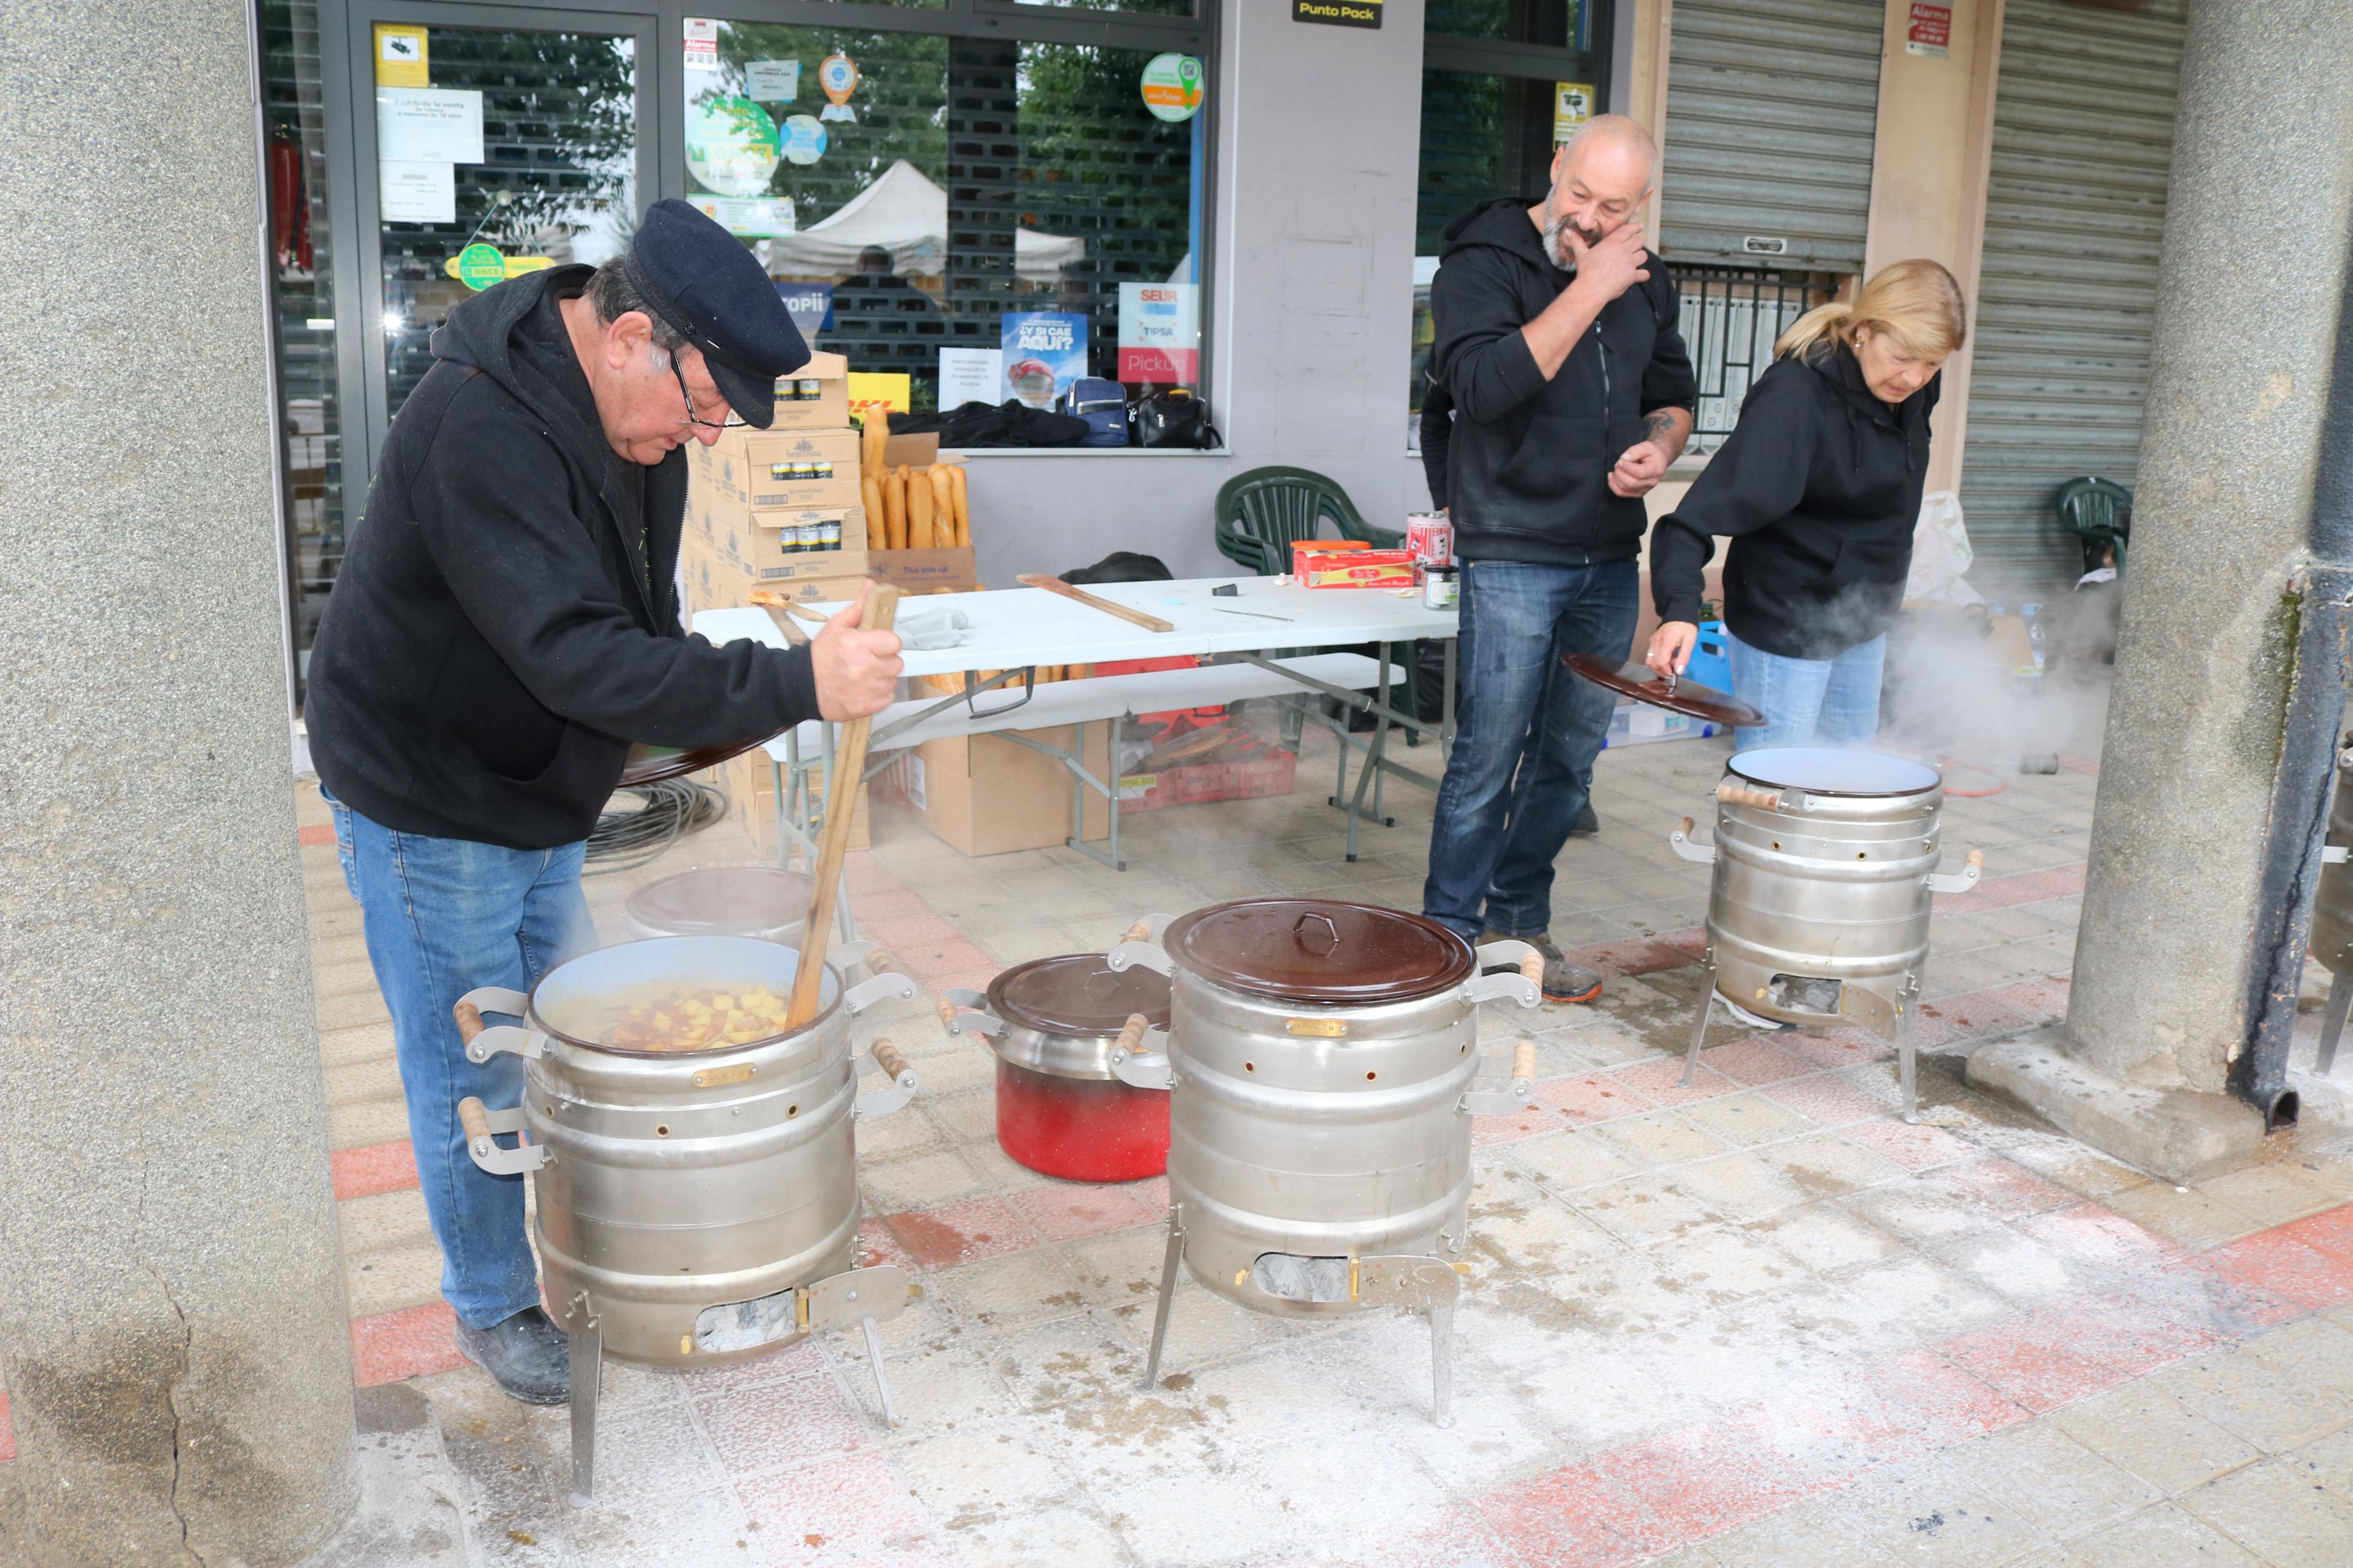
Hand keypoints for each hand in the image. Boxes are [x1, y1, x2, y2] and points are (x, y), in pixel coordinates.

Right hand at [809, 584, 903, 719]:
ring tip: (864, 674)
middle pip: (896, 663)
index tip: (879, 644)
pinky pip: (887, 698)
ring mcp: (864, 689)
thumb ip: (858, 607)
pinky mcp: (864, 706)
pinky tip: (864, 688)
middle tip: (869, 660)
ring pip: (892, 681)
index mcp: (857, 645)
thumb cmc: (820, 657)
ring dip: (882, 678)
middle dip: (886, 660)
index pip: (894, 642)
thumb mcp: (836, 626)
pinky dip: (879, 694)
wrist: (802, 685)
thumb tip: (871, 586)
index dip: (888, 643)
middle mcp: (863, 668)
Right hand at [1564, 221, 1650, 305]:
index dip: (1635, 227)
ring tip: (1635, 261)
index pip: (1628, 230)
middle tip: (1633, 248)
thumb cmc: (1586, 271)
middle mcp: (1623, 250)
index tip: (1639, 227)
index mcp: (1612, 242)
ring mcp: (1629, 263)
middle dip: (1637, 244)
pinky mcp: (1632, 276)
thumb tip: (1567, 232)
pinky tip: (1640, 276)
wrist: (1591, 288)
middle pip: (1638, 242)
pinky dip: (1643, 275)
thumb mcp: (1581, 254)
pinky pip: (1644, 273)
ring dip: (1640, 258)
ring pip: (1643, 255)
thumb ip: (1577, 242)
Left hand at [1609, 439, 1670, 498]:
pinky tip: (1611, 476)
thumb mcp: (1646, 446)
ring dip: (1615, 478)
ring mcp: (1645, 490)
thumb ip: (1634, 451)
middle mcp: (1652, 482)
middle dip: (1620, 472)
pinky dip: (1613, 485)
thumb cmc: (1652, 452)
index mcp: (1656, 470)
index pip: (1639, 473)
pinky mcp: (1638, 493)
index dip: (1627, 467)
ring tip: (1617, 468)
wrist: (1659, 460)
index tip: (1620, 460)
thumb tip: (1623, 459)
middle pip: (1631, 483)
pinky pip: (1622, 493)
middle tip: (1618, 463)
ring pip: (1624, 489)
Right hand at [1645, 621, 1697, 680]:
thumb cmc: (1686, 627)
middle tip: (1672, 671)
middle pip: (1653, 664)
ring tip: (1668, 667)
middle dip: (1662, 671)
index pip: (1661, 663)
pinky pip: (1649, 655)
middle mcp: (1656, 642)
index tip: (1674, 673)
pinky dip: (1656, 661)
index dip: (1667, 671)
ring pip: (1649, 661)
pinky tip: (1666, 659)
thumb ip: (1684, 657)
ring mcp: (1652, 641)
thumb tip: (1679, 671)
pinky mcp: (1652, 641)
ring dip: (1657, 668)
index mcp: (1666, 642)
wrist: (1679, 613)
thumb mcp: (1690, 642)